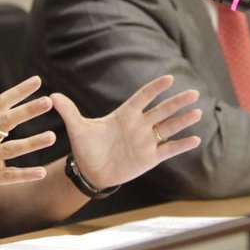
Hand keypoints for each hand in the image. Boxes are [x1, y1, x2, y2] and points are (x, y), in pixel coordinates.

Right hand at [0, 76, 56, 208]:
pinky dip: (24, 175)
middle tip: (48, 101)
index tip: (36, 81)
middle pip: (7, 122)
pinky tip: (41, 172)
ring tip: (51, 137)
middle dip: (27, 110)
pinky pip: (7, 176)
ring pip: (11, 149)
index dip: (17, 92)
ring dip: (32, 143)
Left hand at [54, 75, 201, 190]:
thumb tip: (52, 95)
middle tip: (194, 92)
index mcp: (124, 114)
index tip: (169, 78)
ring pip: (169, 128)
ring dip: (183, 120)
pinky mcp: (150, 158)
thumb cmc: (86, 147)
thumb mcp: (78, 128)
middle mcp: (139, 125)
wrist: (90, 172)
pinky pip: (168, 149)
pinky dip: (182, 145)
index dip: (156, 88)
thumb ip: (69, 111)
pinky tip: (195, 139)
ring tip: (198, 112)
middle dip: (177, 102)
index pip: (143, 97)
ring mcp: (146, 141)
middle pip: (162, 110)